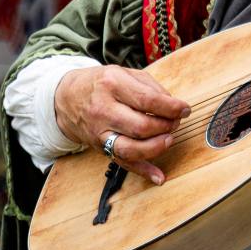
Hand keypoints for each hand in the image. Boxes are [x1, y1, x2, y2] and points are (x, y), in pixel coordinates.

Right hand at [54, 66, 189, 184]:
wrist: (66, 97)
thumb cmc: (101, 83)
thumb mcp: (124, 73)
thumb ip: (151, 87)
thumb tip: (173, 105)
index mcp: (112, 84)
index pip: (148, 100)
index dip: (171, 108)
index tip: (184, 110)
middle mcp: (104, 109)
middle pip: (141, 126)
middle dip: (166, 127)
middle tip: (175, 123)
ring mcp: (100, 131)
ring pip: (131, 148)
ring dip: (157, 147)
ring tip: (169, 139)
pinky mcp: (99, 147)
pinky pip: (122, 163)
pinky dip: (142, 172)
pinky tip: (159, 176)